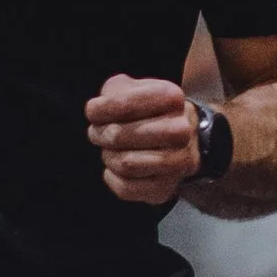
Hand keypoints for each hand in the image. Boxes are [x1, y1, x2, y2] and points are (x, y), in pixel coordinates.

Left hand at [87, 72, 203, 203]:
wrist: (184, 137)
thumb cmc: (151, 111)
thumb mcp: (134, 88)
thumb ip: (114, 92)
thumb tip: (96, 110)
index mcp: (171, 98)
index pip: (124, 104)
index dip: (100, 109)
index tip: (93, 111)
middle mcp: (181, 130)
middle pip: (119, 135)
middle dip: (100, 134)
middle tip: (98, 132)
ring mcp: (178, 162)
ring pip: (124, 163)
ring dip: (108, 156)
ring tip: (110, 149)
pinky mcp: (167, 187)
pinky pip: (126, 188)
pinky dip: (112, 178)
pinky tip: (115, 169)